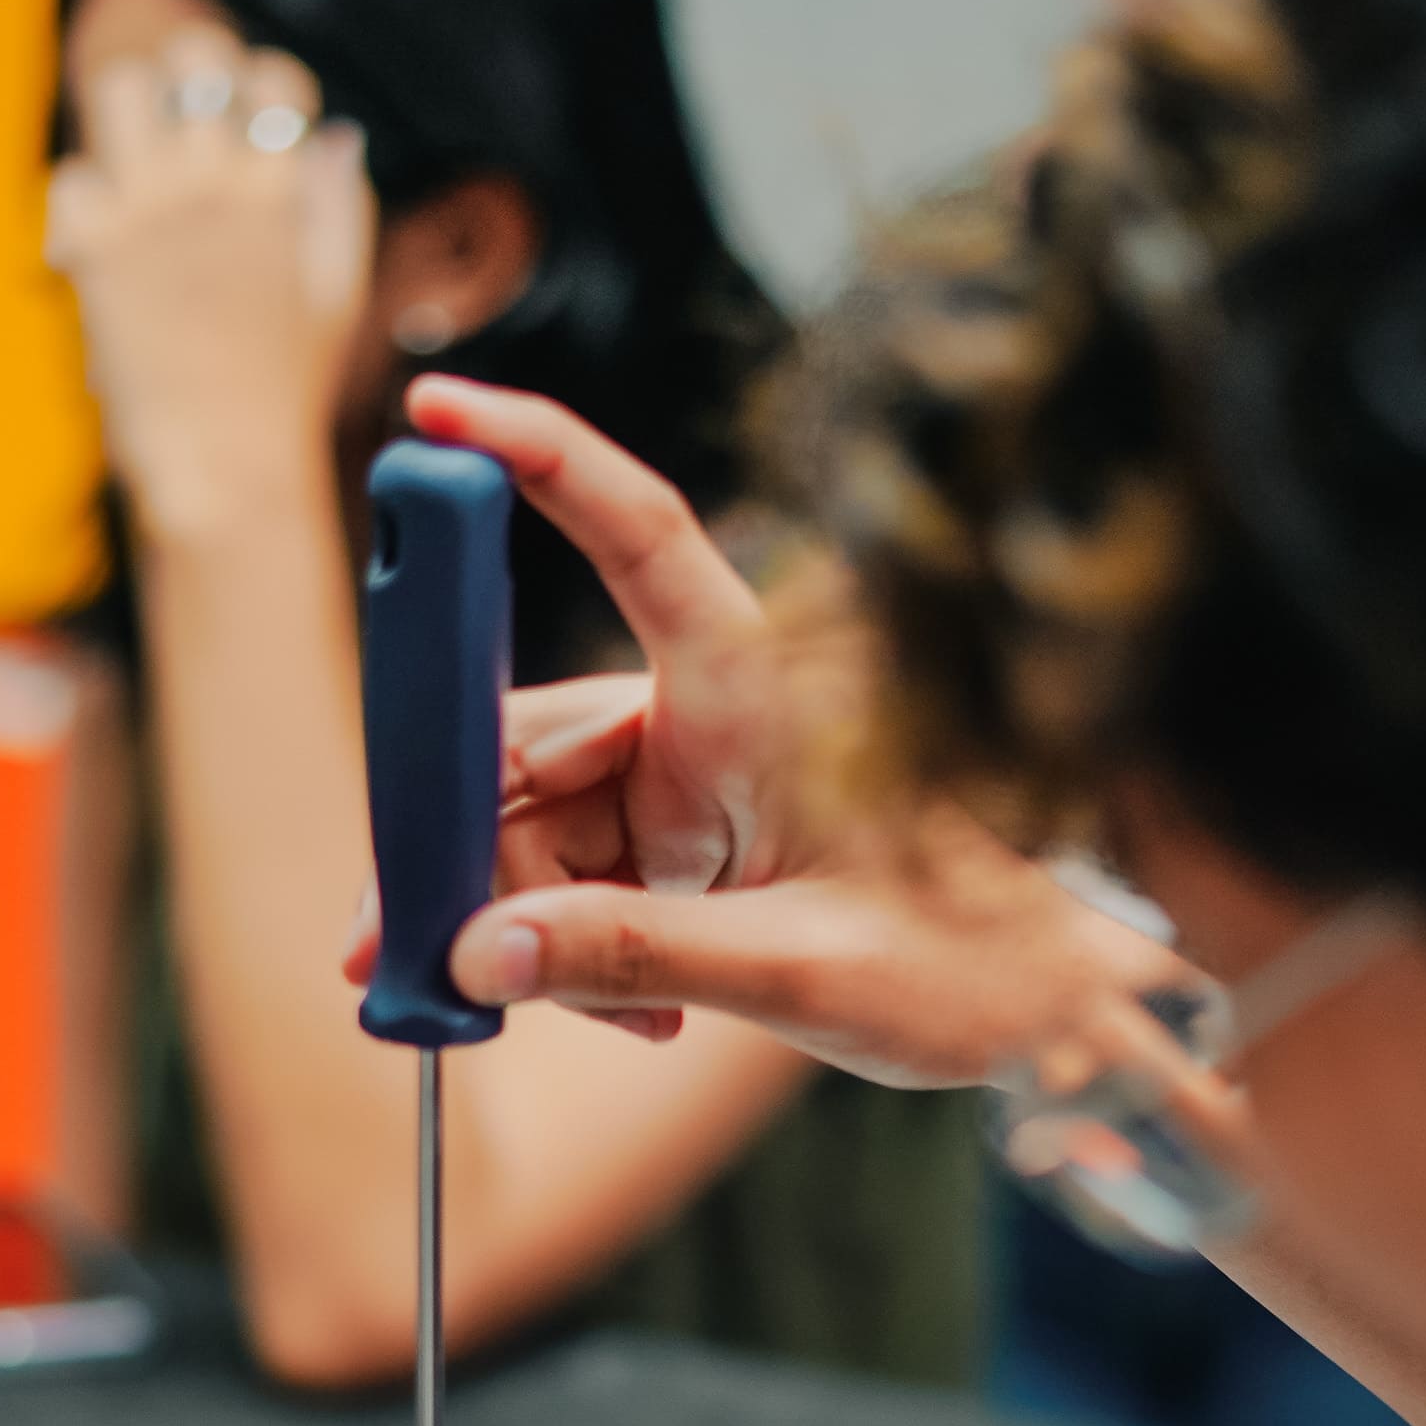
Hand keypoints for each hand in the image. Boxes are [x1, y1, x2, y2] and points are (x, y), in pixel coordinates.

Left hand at [48, 34, 372, 541]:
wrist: (222, 467)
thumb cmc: (286, 394)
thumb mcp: (336, 297)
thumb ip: (339, 207)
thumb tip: (331, 136)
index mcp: (280, 192)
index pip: (271, 77)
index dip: (260, 94)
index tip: (249, 133)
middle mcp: (214, 184)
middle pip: (194, 57)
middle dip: (190, 83)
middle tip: (183, 133)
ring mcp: (148, 211)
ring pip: (120, 90)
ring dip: (126, 121)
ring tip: (133, 171)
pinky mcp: (92, 249)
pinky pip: (70, 180)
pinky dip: (81, 208)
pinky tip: (100, 253)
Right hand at [371, 378, 1185, 1084]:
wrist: (1040, 1012)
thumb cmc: (971, 964)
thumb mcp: (800, 972)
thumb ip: (632, 953)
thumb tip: (477, 954)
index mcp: (759, 694)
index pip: (641, 539)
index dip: (539, 459)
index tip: (435, 413)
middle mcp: (710, 711)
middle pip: (528, 734)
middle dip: (451, 845)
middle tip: (384, 950)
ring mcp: (688, 775)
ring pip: (532, 819)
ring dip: (514, 921)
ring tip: (588, 1013)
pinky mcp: (681, 833)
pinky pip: (572, 871)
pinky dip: (567, 943)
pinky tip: (638, 1011)